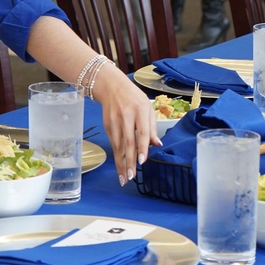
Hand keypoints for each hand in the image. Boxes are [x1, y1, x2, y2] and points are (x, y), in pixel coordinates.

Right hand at [92, 67, 158, 184]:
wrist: (111, 86)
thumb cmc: (134, 98)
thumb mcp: (147, 108)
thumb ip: (152, 127)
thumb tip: (157, 144)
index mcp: (140, 110)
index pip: (142, 132)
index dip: (142, 147)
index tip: (142, 161)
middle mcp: (126, 116)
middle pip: (128, 142)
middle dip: (129, 161)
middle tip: (131, 176)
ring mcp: (115, 121)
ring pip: (118, 146)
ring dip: (121, 163)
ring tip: (124, 177)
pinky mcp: (107, 125)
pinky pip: (113, 144)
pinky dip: (116, 156)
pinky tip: (119, 167)